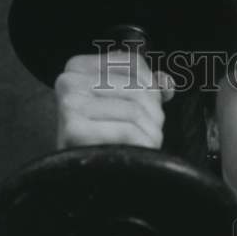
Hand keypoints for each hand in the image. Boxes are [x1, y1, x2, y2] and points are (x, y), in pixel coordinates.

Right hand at [55, 51, 174, 149]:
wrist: (80, 173)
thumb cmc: (103, 138)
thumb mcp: (121, 105)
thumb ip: (145, 87)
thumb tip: (167, 83)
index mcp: (78, 67)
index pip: (133, 62)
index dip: (152, 86)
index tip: (150, 107)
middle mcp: (69, 80)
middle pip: (138, 88)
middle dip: (154, 113)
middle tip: (149, 132)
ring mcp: (69, 104)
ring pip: (135, 110)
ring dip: (151, 131)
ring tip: (143, 143)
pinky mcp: (74, 129)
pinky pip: (127, 130)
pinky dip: (141, 144)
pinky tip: (135, 153)